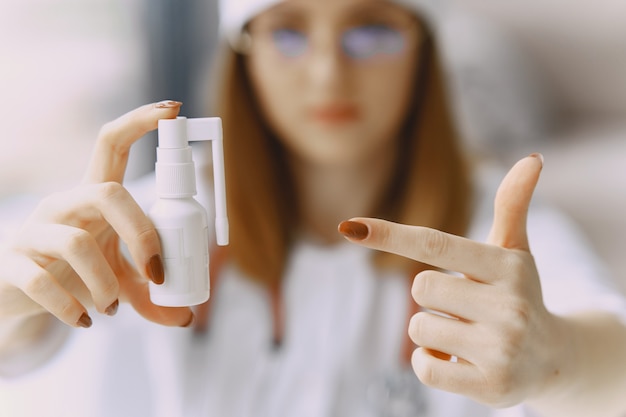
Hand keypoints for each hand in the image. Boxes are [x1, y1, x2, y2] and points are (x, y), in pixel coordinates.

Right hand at [0, 101, 193, 327]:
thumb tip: (186, 318)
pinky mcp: (13, 263)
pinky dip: (72, 307)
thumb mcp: (117, 278)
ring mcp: (34, 231)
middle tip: (156, 273)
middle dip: (142, 233)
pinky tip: (85, 321)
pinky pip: (42, 281)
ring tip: (111, 307)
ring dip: (106, 283)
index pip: (112, 143)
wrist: (17, 294)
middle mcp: (64, 204)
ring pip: (78, 243)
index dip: (141, 121)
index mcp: (93, 197)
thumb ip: (150, 294)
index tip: (174, 109)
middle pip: (107, 193)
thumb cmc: (75, 273)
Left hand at [339, 154, 560, 406]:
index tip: (348, 226)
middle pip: (420, 289)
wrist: (554, 359)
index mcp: (507, 266)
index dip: (389, 233)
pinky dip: (432, 363)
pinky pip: (425, 367)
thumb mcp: (516, 253)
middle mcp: (508, 306)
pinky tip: (463, 363)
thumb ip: (513, 206)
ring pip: (419, 328)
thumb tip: (532, 157)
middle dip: (431, 298)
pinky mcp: (491, 387)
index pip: (435, 243)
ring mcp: (501, 348)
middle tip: (463, 307)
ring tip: (468, 336)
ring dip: (432, 332)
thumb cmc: (520, 295)